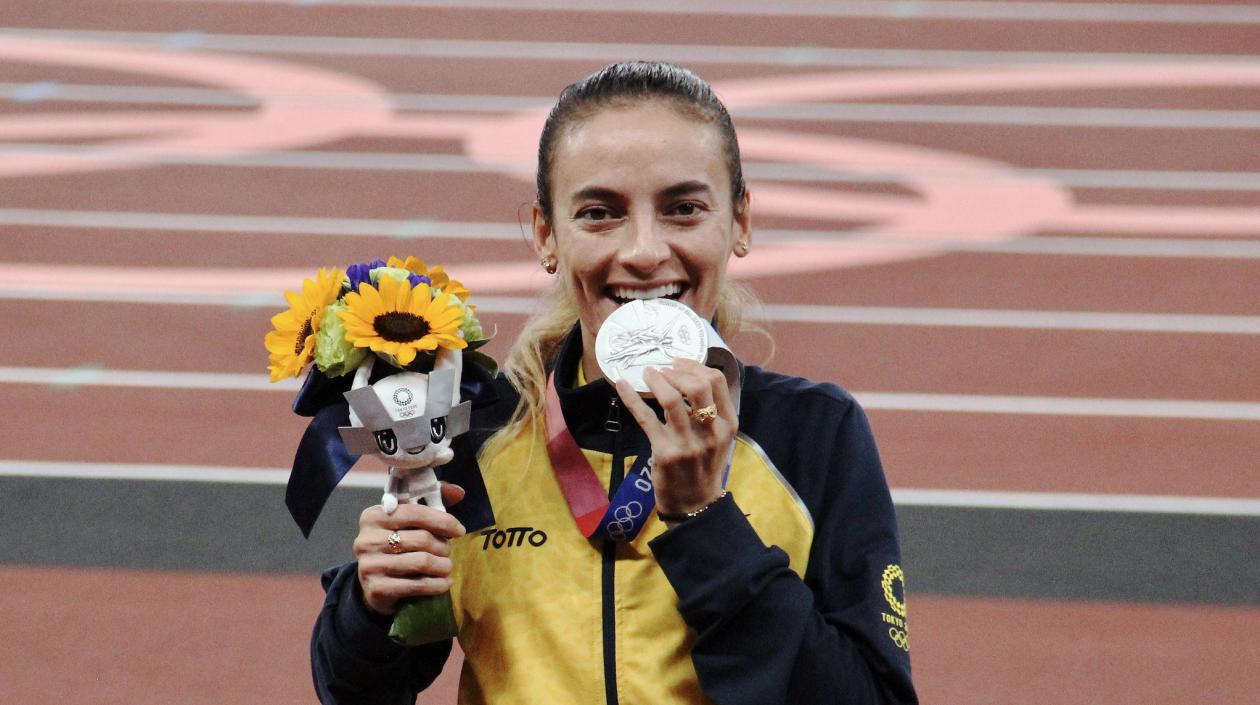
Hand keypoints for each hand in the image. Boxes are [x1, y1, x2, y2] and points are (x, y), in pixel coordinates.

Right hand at [355, 482, 466, 616]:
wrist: (375, 585)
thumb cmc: (396, 547)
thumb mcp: (409, 522)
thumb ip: (433, 501)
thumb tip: (459, 492)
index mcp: (373, 516)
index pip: (415, 513)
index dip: (443, 521)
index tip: (460, 530)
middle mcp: (366, 539)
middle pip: (422, 539)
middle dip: (443, 546)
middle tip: (448, 552)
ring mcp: (369, 565)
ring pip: (422, 562)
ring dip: (443, 566)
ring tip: (447, 567)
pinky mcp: (376, 588)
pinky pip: (418, 585)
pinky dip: (438, 584)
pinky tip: (445, 583)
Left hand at [614, 358, 735, 517]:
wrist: (695, 506)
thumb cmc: (704, 468)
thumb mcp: (718, 440)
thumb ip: (710, 413)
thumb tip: (687, 378)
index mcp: (728, 425)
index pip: (717, 382)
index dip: (695, 365)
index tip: (679, 362)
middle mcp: (711, 432)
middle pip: (698, 386)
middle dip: (677, 371)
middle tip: (663, 369)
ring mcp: (688, 443)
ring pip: (672, 400)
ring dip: (656, 380)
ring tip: (647, 374)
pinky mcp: (664, 453)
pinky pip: (646, 418)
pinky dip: (631, 398)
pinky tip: (622, 386)